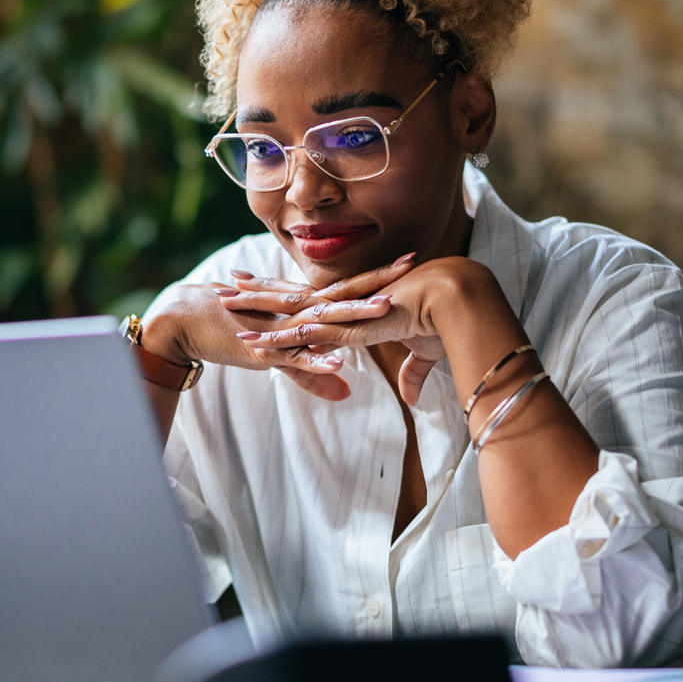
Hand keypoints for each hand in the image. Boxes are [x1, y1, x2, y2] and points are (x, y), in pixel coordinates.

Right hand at [141, 254, 419, 399]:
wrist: (184, 320)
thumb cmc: (230, 329)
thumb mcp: (277, 351)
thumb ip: (311, 370)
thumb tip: (345, 390)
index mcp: (300, 304)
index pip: (346, 287)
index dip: (377, 275)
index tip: (411, 260)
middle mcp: (294, 309)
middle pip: (343, 293)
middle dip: (378, 280)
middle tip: (412, 262)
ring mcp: (280, 327)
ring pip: (323, 320)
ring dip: (354, 314)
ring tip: (386, 308)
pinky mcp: (263, 350)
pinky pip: (294, 356)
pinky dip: (316, 359)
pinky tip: (340, 362)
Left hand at [222, 256, 509, 404]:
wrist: (459, 301)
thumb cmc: (446, 322)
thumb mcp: (424, 353)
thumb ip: (412, 374)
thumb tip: (411, 397)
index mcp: (358, 304)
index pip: (314, 296)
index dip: (289, 291)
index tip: (264, 284)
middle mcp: (345, 304)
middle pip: (292, 296)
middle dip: (259, 291)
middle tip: (228, 284)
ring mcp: (343, 315)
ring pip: (289, 312)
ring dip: (256, 311)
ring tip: (223, 305)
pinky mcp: (348, 330)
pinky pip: (304, 337)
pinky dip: (279, 343)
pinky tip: (253, 344)